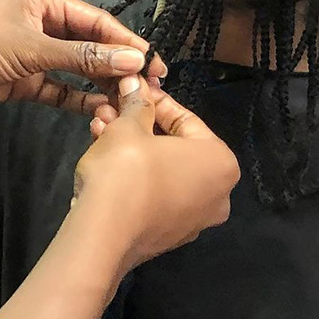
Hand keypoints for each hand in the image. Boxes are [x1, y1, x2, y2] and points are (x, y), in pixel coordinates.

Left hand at [0, 0, 166, 112]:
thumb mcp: (31, 48)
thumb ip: (82, 57)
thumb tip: (133, 60)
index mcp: (45, 0)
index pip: (97, 21)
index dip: (127, 43)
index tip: (156, 65)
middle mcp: (42, 23)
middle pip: (90, 45)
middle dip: (118, 67)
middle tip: (150, 92)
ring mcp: (32, 53)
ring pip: (76, 70)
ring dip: (100, 87)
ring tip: (130, 106)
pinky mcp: (21, 80)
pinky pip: (58, 89)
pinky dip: (78, 100)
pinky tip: (101, 112)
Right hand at [72, 76, 238, 272]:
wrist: (103, 237)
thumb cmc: (127, 171)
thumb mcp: (129, 127)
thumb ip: (137, 103)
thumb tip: (135, 81)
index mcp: (221, 162)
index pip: (185, 119)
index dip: (153, 100)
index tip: (131, 88)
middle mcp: (217, 193)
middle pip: (172, 146)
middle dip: (138, 125)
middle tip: (109, 108)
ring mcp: (194, 219)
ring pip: (160, 170)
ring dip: (130, 147)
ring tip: (98, 128)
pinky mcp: (168, 235)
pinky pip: (154, 194)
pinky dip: (133, 175)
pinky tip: (103, 158)